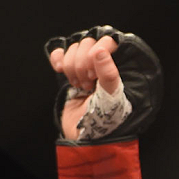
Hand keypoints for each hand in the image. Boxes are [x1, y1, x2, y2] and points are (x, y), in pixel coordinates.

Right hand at [43, 25, 162, 178]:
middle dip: (83, 64)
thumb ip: (109, 73)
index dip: (98, 51)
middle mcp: (104, 64)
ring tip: (81, 86)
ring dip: (72, 67)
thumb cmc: (107, 121)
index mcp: (120, 67)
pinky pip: (60, 53)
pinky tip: (59, 71)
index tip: (95, 72)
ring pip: (74, 48)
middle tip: (89, 85)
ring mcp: (86, 67)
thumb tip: (101, 49)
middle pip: (87, 43)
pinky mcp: (70, 73)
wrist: (86, 138)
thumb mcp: (113, 98)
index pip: (108, 40)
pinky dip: (58, 59)